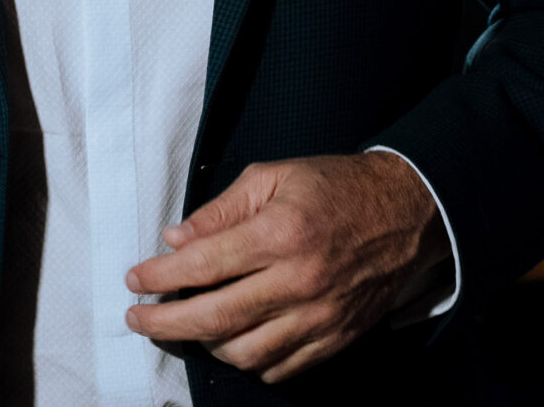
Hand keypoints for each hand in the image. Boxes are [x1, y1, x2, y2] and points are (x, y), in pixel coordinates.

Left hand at [122, 153, 446, 383]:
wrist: (409, 212)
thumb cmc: (335, 188)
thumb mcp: (272, 176)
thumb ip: (219, 211)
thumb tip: (174, 240)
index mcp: (281, 234)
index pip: (203, 265)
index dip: (160, 277)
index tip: (134, 280)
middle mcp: (300, 282)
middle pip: (217, 319)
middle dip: (166, 324)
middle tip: (138, 319)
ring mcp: (322, 316)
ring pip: (247, 353)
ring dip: (206, 344)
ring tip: (187, 325)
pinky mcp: (338, 338)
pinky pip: (283, 368)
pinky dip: (250, 361)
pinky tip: (232, 341)